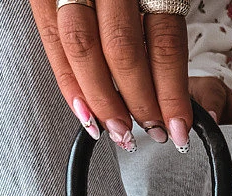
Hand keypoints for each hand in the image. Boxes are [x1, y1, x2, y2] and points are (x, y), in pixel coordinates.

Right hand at [29, 0, 193, 150]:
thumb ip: (162, 27)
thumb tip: (169, 92)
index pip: (164, 41)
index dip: (172, 92)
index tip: (179, 127)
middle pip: (122, 50)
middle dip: (139, 102)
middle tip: (152, 133)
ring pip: (83, 49)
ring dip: (103, 101)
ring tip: (121, 132)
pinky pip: (53, 41)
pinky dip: (69, 83)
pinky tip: (86, 113)